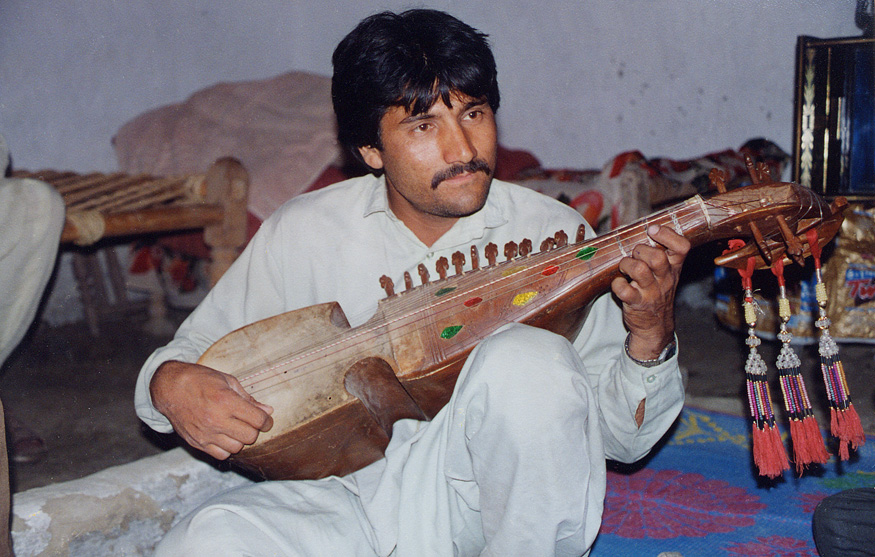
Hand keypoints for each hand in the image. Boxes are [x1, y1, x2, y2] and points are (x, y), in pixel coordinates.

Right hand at [150, 360, 273, 459]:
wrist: (170, 387)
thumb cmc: (201, 380)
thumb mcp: (228, 381)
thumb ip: (248, 399)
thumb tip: (268, 411)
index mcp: (226, 401)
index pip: (258, 420)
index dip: (267, 421)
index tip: (266, 419)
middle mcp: (216, 420)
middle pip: (250, 436)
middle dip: (255, 430)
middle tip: (250, 422)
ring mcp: (205, 434)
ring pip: (237, 448)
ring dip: (241, 439)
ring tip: (236, 428)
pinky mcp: (197, 443)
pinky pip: (221, 455)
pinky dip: (227, 448)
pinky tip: (225, 436)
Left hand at [611, 224, 689, 359]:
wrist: (655, 325)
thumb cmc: (657, 291)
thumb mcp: (666, 273)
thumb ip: (659, 252)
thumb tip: (640, 229)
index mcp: (674, 267)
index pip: (682, 247)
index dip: (668, 234)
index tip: (653, 229)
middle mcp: (665, 279)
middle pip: (657, 257)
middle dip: (640, 250)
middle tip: (634, 254)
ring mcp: (651, 292)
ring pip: (639, 270)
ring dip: (627, 264)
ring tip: (624, 267)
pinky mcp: (636, 303)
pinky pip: (623, 290)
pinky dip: (616, 284)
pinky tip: (618, 283)